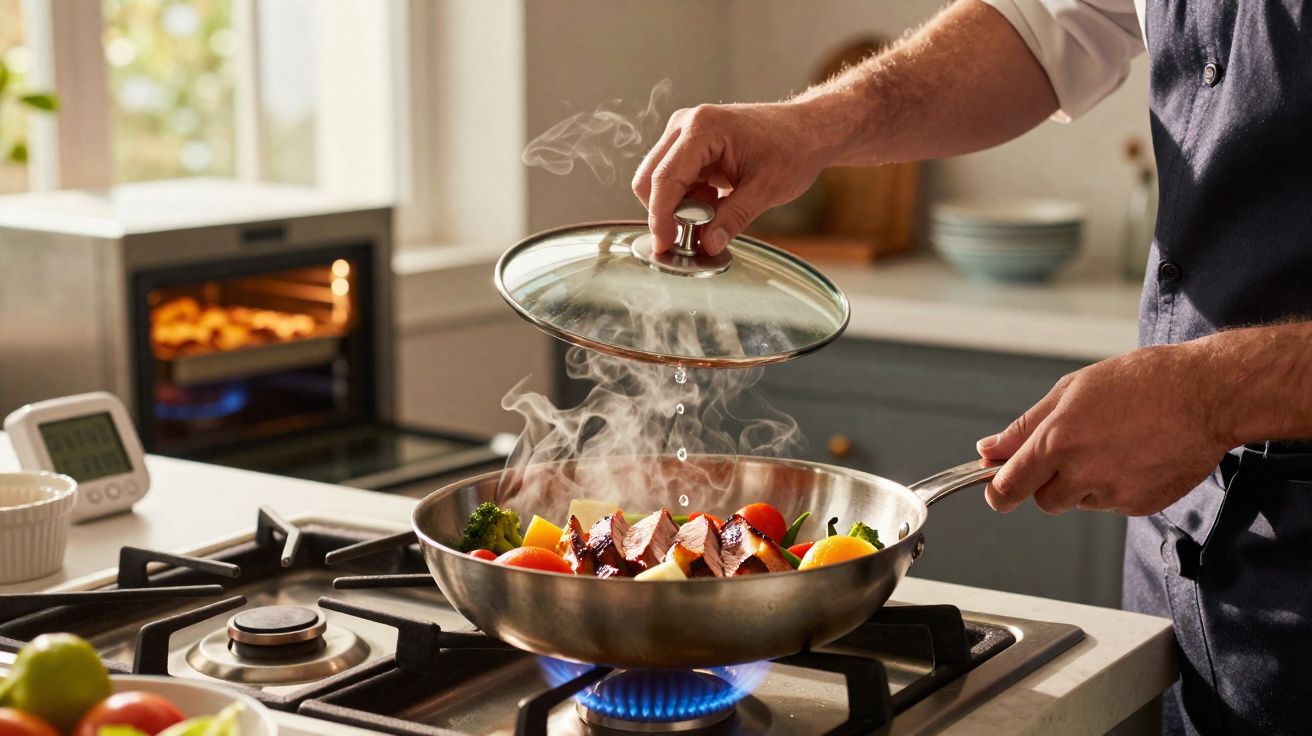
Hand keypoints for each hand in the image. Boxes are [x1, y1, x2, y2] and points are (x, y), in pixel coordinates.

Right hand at [631, 101, 834, 254]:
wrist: (807, 130)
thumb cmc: (792, 148)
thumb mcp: (765, 190)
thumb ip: (733, 218)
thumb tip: (708, 246)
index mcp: (703, 128)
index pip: (665, 178)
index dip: (660, 217)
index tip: (666, 245)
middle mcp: (685, 125)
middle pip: (650, 178)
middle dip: (665, 213)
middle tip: (691, 237)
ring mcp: (684, 133)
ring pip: (658, 182)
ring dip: (678, 207)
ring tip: (715, 214)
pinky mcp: (688, 146)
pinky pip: (673, 180)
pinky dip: (686, 200)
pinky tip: (714, 202)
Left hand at [976, 344, 1231, 515]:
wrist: (1207, 394)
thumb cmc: (1139, 382)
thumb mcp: (1072, 390)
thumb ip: (1024, 427)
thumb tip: (987, 451)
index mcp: (1058, 441)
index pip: (1008, 487)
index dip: (997, 492)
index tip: (997, 489)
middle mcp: (1082, 473)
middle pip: (1043, 500)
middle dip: (1047, 483)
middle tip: (1074, 451)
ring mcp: (1114, 493)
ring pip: (1078, 501)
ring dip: (1084, 483)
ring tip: (1113, 445)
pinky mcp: (1141, 505)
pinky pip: (1112, 504)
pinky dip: (1117, 487)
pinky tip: (1136, 456)